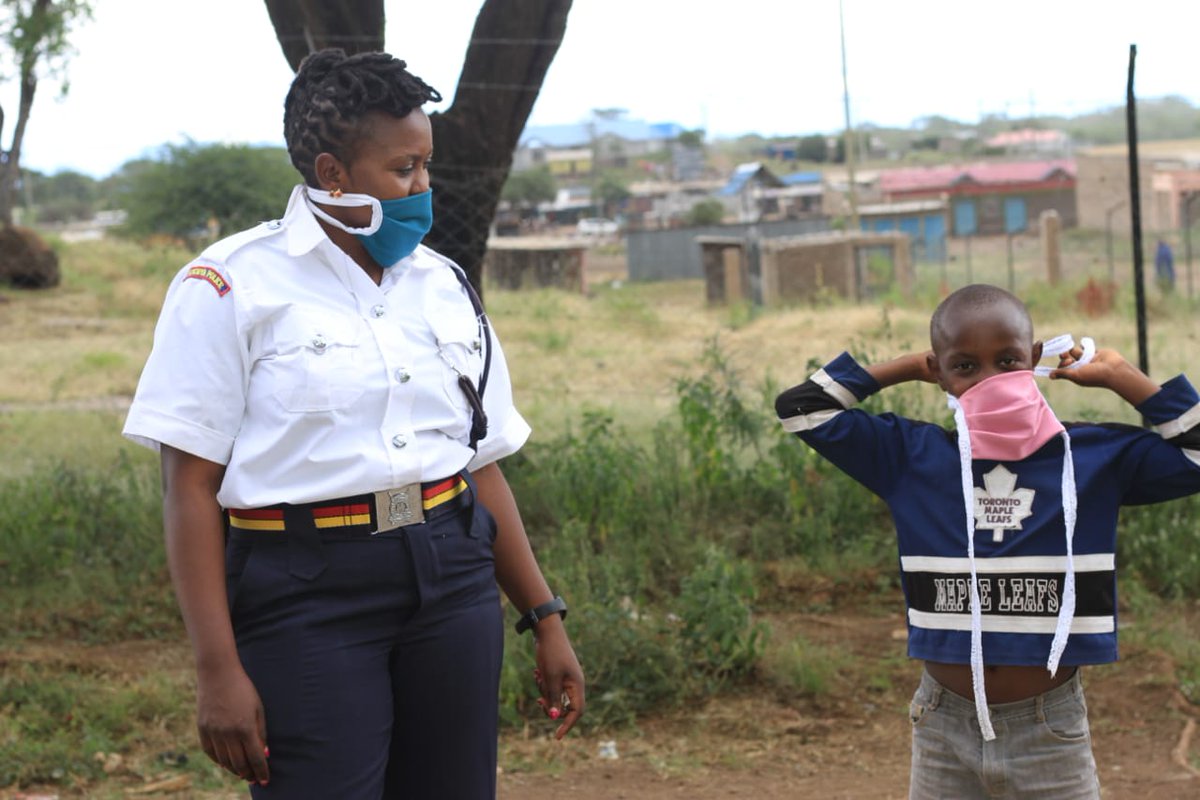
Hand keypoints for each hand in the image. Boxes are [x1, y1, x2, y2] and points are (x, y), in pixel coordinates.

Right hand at [196, 663, 269, 785]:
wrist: (218, 674)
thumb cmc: (243, 689)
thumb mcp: (258, 708)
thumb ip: (261, 732)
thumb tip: (264, 754)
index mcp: (245, 727)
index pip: (255, 758)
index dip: (261, 771)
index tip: (265, 780)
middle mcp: (228, 733)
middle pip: (239, 763)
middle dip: (249, 774)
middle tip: (254, 779)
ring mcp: (213, 732)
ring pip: (224, 761)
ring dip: (234, 770)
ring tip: (243, 773)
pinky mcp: (202, 729)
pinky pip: (210, 752)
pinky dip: (219, 760)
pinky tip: (226, 763)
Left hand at [531, 621, 585, 738]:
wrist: (547, 632)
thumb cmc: (551, 653)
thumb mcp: (550, 678)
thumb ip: (553, 698)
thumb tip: (554, 717)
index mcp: (577, 685)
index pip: (576, 712)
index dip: (568, 725)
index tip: (557, 737)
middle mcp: (574, 684)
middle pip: (564, 707)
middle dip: (550, 706)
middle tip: (538, 701)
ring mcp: (566, 678)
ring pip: (555, 697)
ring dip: (544, 691)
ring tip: (538, 675)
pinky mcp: (558, 674)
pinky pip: (550, 687)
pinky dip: (543, 684)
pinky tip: (537, 672)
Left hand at [1049, 346, 1159, 405]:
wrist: (1114, 370)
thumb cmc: (1094, 375)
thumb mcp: (1076, 375)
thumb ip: (1063, 374)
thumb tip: (1050, 376)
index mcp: (1076, 375)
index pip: (1063, 367)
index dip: (1062, 363)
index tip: (1068, 361)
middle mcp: (1081, 368)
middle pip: (1067, 359)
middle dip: (1065, 355)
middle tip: (1068, 354)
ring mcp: (1088, 360)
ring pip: (1075, 353)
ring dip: (1073, 350)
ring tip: (1075, 351)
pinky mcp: (1095, 353)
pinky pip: (1086, 348)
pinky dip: (1083, 345)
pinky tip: (1083, 345)